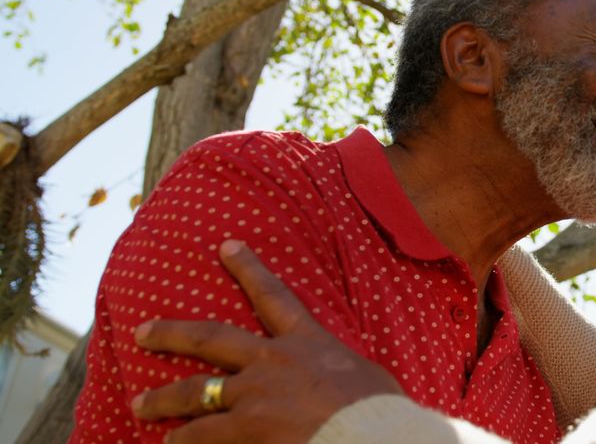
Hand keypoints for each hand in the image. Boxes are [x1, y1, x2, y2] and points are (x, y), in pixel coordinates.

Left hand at [131, 240, 402, 443]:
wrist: (373, 435)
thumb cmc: (381, 411)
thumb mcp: (368, 377)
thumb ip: (342, 373)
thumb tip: (345, 380)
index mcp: (308, 342)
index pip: (274, 296)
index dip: (248, 268)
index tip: (226, 246)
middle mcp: (272, 362)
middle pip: (211, 339)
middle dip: (173, 333)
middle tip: (142, 332)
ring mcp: (254, 396)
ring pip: (195, 392)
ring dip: (164, 400)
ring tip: (141, 405)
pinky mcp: (246, 431)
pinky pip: (203, 436)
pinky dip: (184, 441)